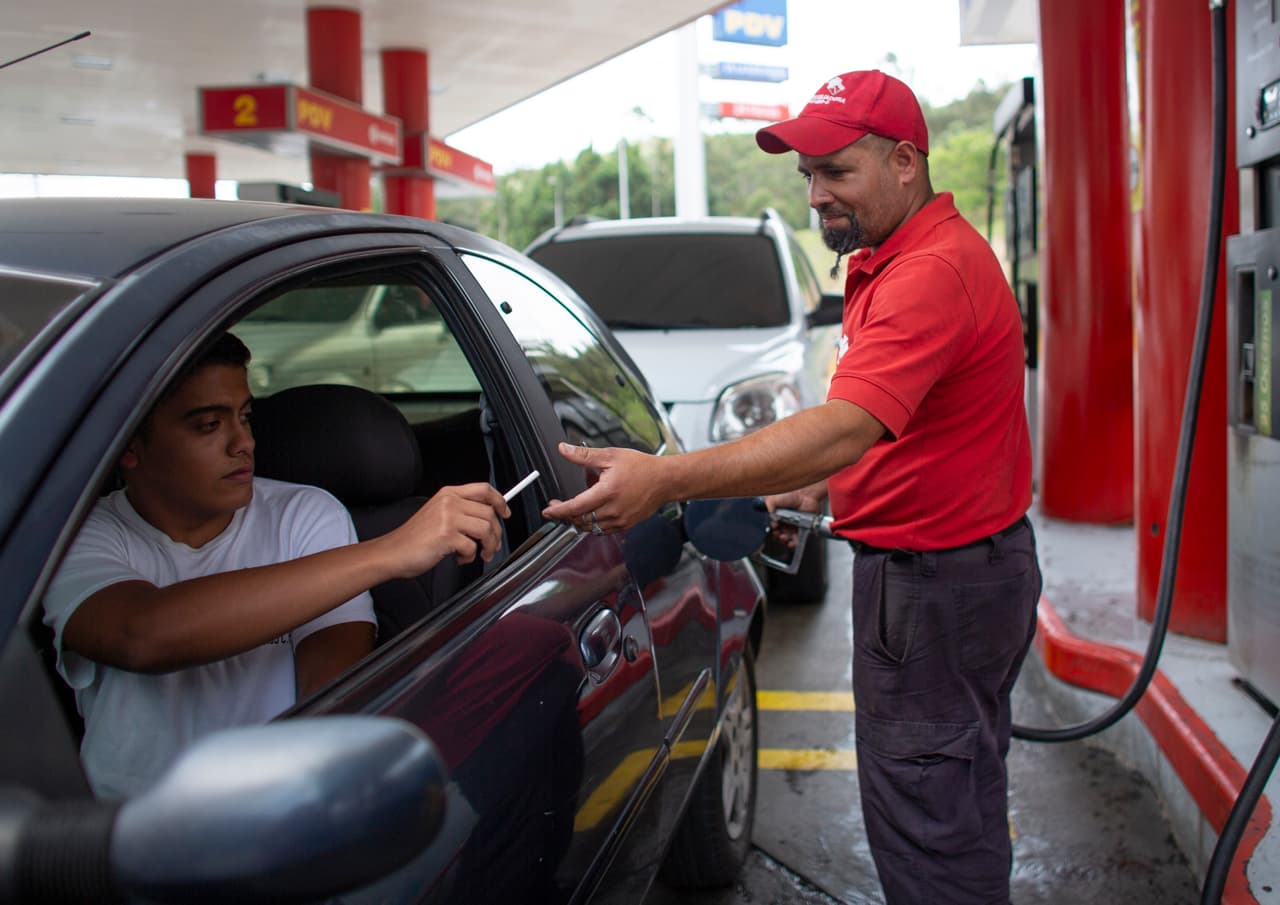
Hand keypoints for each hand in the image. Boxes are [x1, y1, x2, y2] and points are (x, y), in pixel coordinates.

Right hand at [387, 483, 509, 576]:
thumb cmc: (414, 538)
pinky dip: (469, 557)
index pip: (483, 489)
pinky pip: (472, 547)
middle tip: (491, 547)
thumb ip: (460, 511)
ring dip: (488, 546)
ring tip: (480, 555)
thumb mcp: (438, 514)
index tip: (505, 513)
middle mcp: (449, 502)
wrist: (393, 552)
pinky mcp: (447, 535)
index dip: (499, 501)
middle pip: (489, 512)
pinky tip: (459, 558)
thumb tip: (488, 517)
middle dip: (496, 534)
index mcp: (448, 494)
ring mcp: (448, 517)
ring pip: (486, 529)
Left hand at [542, 443, 664, 533]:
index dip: (558, 511)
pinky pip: (603, 530)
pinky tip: (591, 513)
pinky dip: (592, 524)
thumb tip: (563, 449)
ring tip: (573, 509)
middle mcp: (614, 510)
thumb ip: (584, 455)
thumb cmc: (642, 467)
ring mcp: (620, 520)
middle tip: (557, 507)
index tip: (548, 511)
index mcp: (607, 492)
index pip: (575, 507)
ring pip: (591, 527)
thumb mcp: (611, 455)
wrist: (665, 480)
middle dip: (565, 515)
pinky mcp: (626, 525)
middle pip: (581, 520)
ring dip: (578, 520)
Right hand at [764, 481, 826, 549]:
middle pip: (778, 534)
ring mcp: (793, 524)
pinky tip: (792, 543)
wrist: (805, 495)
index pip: (772, 526)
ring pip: (787, 537)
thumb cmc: (790, 494)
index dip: (772, 530)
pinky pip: (798, 538)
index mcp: (776, 515)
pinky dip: (795, 542)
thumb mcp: (772, 499)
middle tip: (779, 534)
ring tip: (785, 539)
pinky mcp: (802, 527)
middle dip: (777, 536)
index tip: (774, 528)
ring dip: (785, 541)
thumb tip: (769, 519)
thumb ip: (767, 508)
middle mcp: (784, 520)